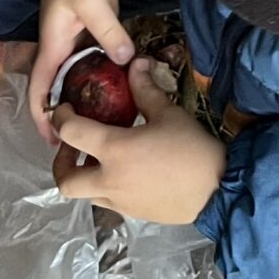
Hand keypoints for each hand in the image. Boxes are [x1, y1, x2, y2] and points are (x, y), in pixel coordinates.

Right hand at [31, 0, 133, 145]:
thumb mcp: (93, 2)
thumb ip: (109, 32)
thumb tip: (126, 61)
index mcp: (52, 45)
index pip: (39, 88)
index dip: (41, 116)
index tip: (52, 142)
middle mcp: (61, 48)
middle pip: (58, 88)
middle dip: (67, 115)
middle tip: (86, 142)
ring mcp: (78, 40)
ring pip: (79, 77)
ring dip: (87, 97)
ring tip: (106, 122)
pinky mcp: (94, 32)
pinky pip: (96, 61)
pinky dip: (104, 77)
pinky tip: (122, 90)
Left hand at [54, 61, 227, 224]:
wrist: (217, 189)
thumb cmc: (192, 148)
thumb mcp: (168, 113)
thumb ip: (145, 90)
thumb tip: (136, 64)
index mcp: (114, 150)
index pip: (70, 133)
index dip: (60, 118)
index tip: (64, 109)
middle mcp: (108, 180)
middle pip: (65, 180)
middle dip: (61, 161)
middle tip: (73, 146)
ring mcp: (119, 202)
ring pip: (84, 194)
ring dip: (83, 176)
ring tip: (99, 159)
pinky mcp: (133, 214)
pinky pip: (107, 202)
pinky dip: (105, 188)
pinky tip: (125, 173)